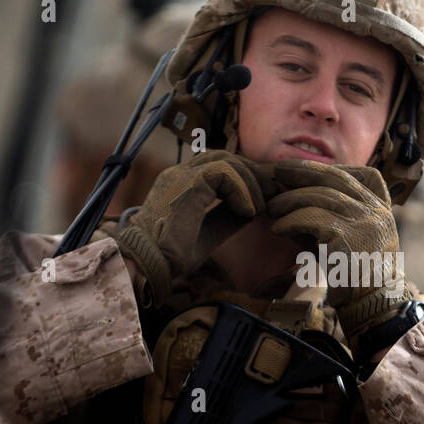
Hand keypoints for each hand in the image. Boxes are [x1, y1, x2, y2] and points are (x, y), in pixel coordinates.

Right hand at [116, 151, 272, 305]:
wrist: (150, 267)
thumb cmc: (172, 257)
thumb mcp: (208, 233)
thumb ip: (226, 217)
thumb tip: (252, 208)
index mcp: (180, 183)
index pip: (217, 165)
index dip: (244, 177)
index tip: (263, 197)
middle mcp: (178, 174)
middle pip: (224, 156)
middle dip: (252, 173)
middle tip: (273, 194)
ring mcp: (180, 176)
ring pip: (226, 160)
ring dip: (250, 183)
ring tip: (260, 209)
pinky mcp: (186, 184)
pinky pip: (224, 173)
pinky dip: (241, 191)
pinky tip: (247, 212)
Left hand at [266, 161, 411, 341]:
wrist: (372, 306)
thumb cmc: (355, 276)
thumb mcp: (348, 239)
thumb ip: (329, 217)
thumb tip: (292, 199)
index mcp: (381, 208)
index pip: (358, 174)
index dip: (327, 168)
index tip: (301, 169)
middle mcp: (376, 210)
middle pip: (336, 178)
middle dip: (303, 171)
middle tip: (277, 170)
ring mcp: (364, 222)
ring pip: (320, 196)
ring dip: (290, 200)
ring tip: (271, 208)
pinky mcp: (348, 237)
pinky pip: (311, 218)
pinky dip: (289, 221)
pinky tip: (277, 228)